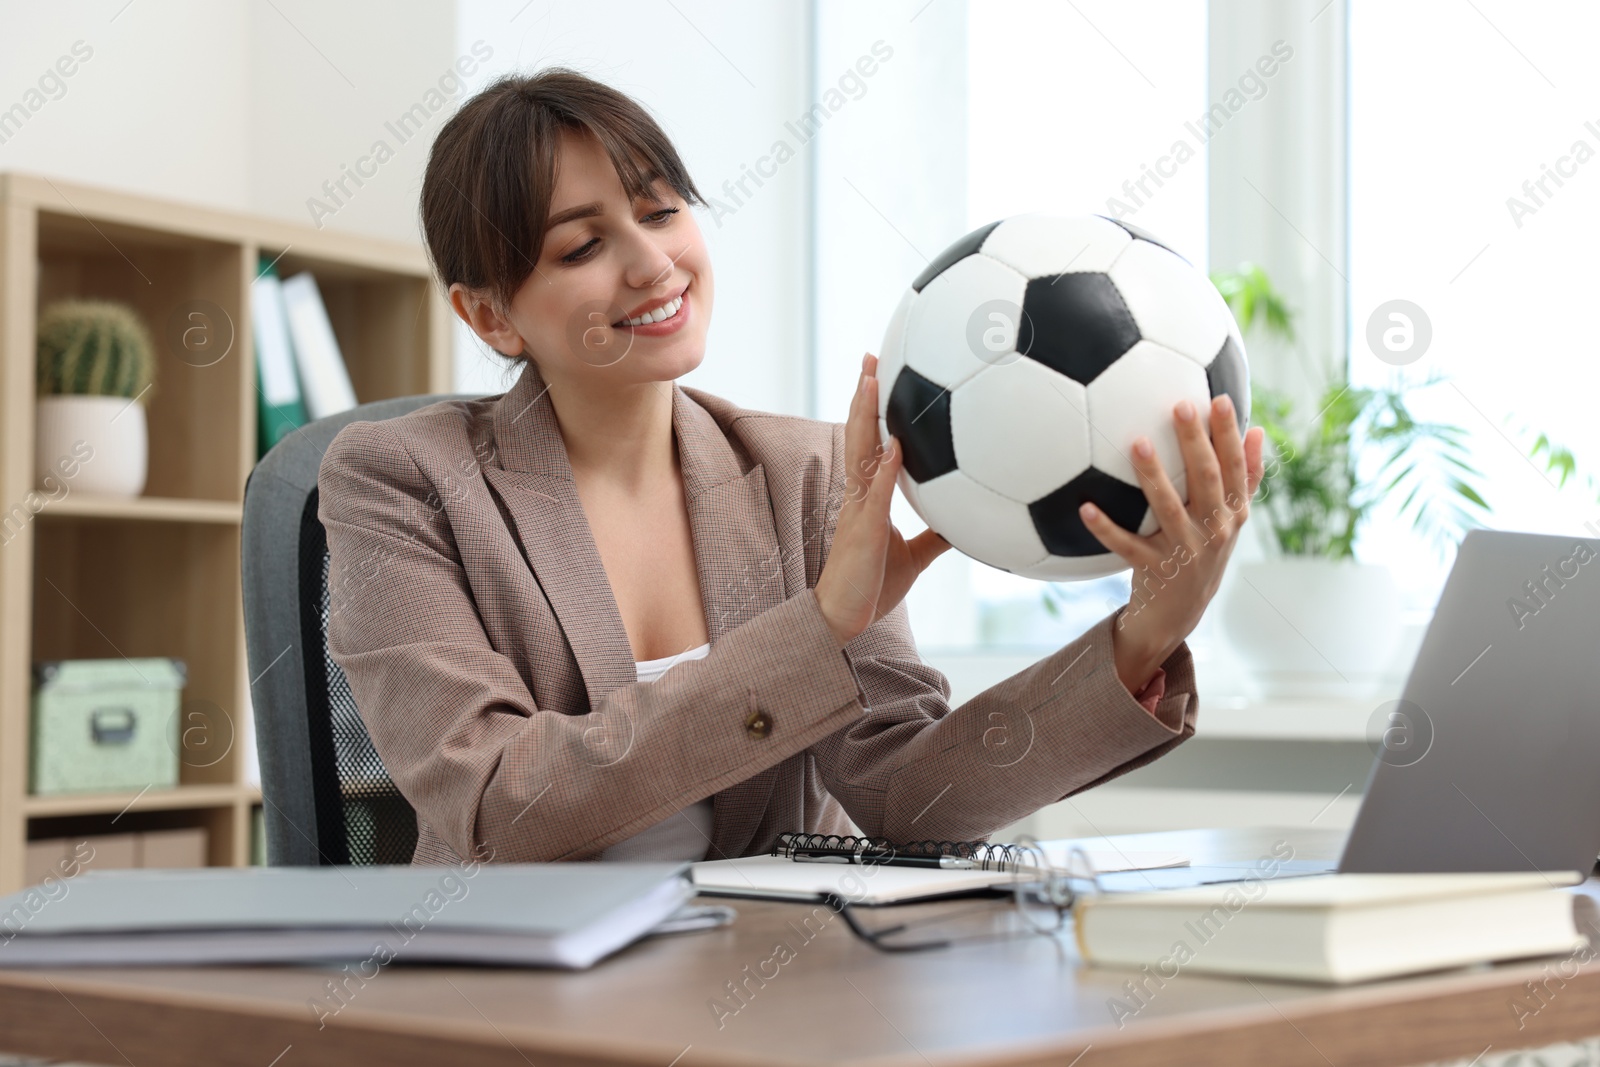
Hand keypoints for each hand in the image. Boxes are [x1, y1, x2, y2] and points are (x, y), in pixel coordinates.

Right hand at [814, 353, 953, 645]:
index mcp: (869, 497)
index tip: (876, 375)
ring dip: (866, 417)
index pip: (870, 442)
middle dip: (863, 395)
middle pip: (859, 434)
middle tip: (870, 357)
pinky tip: (898, 447)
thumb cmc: (872, 587)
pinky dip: (885, 470)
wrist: (845, 618)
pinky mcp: (864, 531)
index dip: (871, 409)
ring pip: (860, 453)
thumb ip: (935, 535)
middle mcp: (860, 495)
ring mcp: (859, 510)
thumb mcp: (914, 557)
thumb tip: (964, 523)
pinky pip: (875, 495)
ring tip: (872, 381)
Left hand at [1079, 395, 1265, 693]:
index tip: (1219, 399)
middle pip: (1205, 479)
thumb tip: (1258, 429)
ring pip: (1167, 507)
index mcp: (1232, 513)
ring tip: (1137, 443)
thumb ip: (1245, 477)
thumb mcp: (1230, 519)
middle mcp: (1214, 530)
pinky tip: (1084, 508)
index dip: (1228, 434)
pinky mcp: (1153, 568)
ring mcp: (1184, 550)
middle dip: (1195, 441)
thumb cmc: (1203, 552)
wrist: (1180, 613)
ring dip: (1153, 475)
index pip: (1234, 467)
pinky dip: (1104, 527)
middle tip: (1180, 406)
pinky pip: (1125, 544)